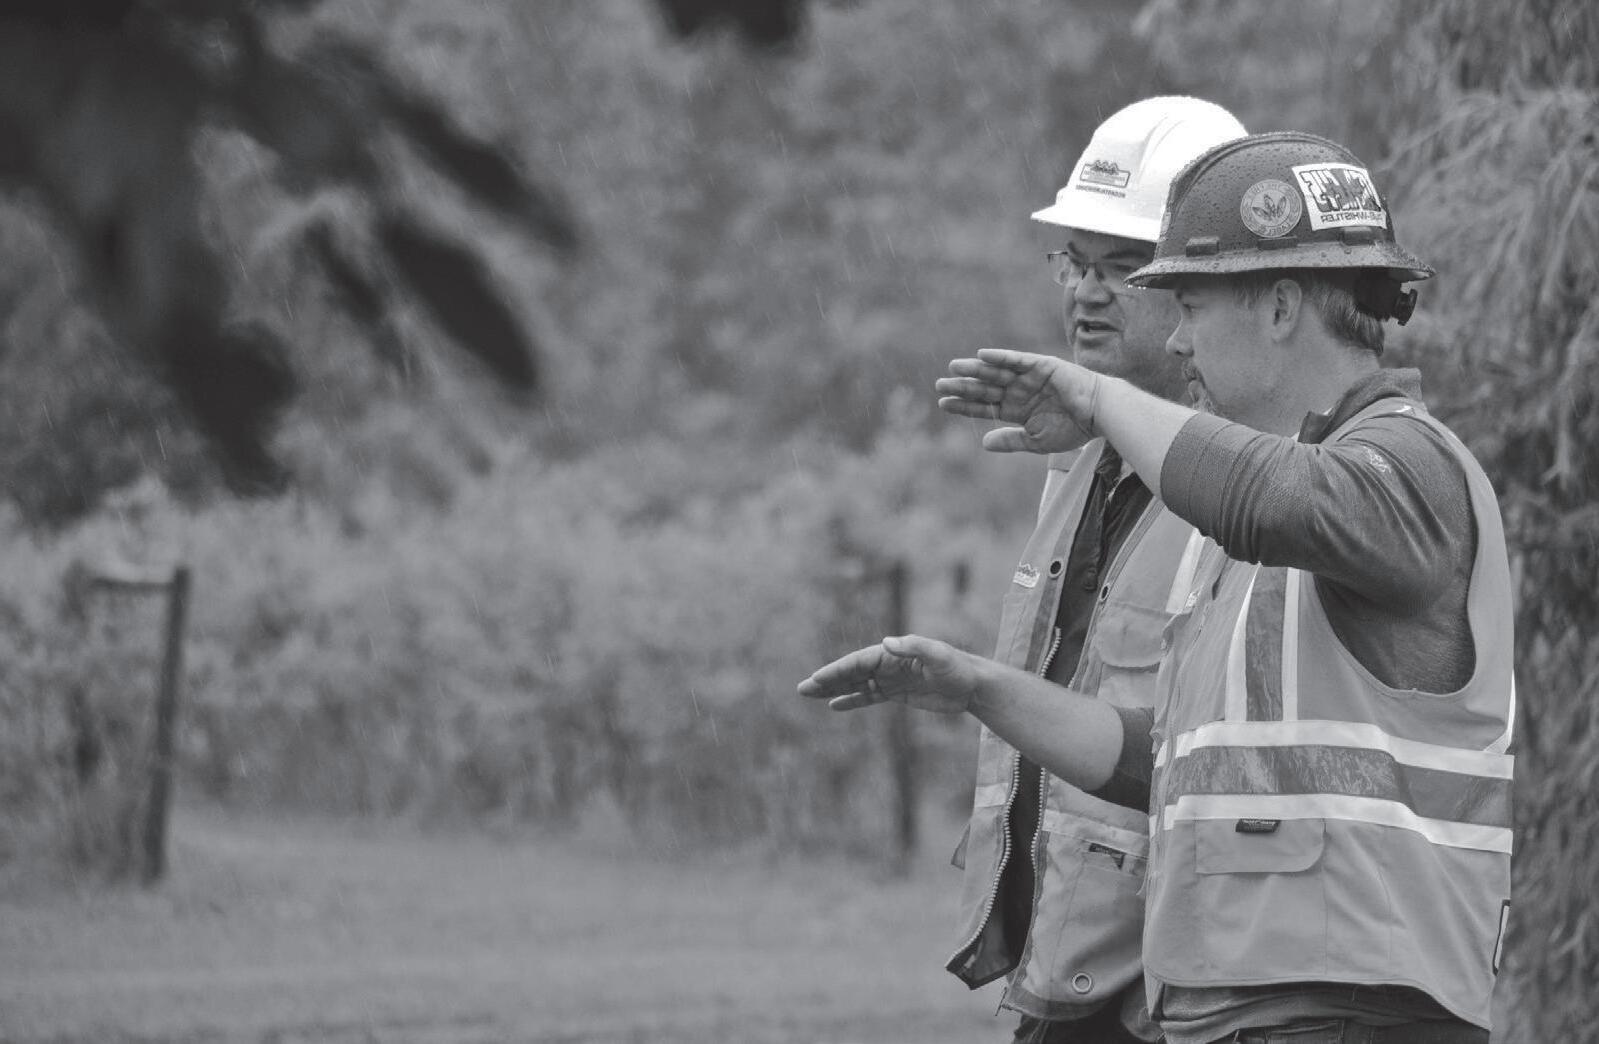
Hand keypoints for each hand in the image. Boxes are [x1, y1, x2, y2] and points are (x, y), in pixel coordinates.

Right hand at [797, 634, 981, 713]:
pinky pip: (869, 697)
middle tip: (802, 688)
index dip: (836, 671)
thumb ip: (913, 647)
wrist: (974, 685)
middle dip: (827, 680)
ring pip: (856, 685)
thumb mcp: (938, 655)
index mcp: (893, 653)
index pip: (858, 662)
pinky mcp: (898, 694)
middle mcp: (888, 664)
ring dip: (834, 689)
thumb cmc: (958, 667)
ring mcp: (891, 679)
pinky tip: (835, 705)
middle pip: (851, 672)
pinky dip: (852, 700)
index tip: (817, 679)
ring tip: (810, 694)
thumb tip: (886, 642)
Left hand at [935, 348, 1102, 453]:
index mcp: (1017, 410)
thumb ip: (1011, 440)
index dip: (964, 405)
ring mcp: (1029, 377)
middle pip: (985, 388)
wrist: (1100, 416)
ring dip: (976, 370)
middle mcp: (1020, 391)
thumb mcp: (1036, 441)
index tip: (942, 404)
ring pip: (996, 373)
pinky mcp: (1042, 365)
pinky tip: (982, 356)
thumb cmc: (1072, 429)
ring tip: (953, 368)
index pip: (985, 406)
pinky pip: (1018, 360)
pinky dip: (1001, 357)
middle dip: (962, 387)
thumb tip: (984, 442)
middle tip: (939, 385)